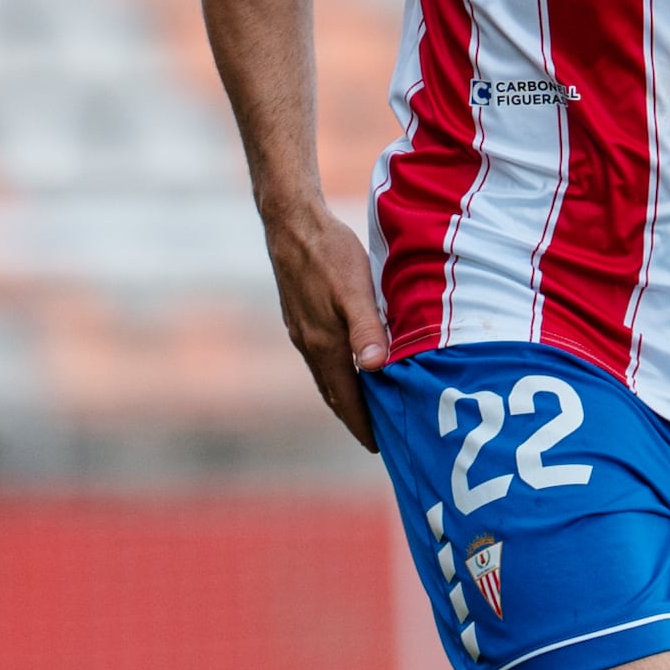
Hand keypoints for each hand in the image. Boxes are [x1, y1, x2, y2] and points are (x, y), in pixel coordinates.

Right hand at [260, 200, 388, 447]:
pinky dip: (335, 373)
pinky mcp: (298, 317)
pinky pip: (318, 358)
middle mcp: (308, 344)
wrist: (291, 223)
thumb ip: (367, 329)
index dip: (362, 423)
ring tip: (364, 410)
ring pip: (324, 376)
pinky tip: (347, 367)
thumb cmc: (330, 253)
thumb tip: (375, 368)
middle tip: (375, 438)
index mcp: (324, 344)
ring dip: (343, 396)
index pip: (345, 397)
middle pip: (332, 394)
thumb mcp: (356, 290)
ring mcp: (300, 331)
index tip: (378, 446)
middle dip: (353, 418)